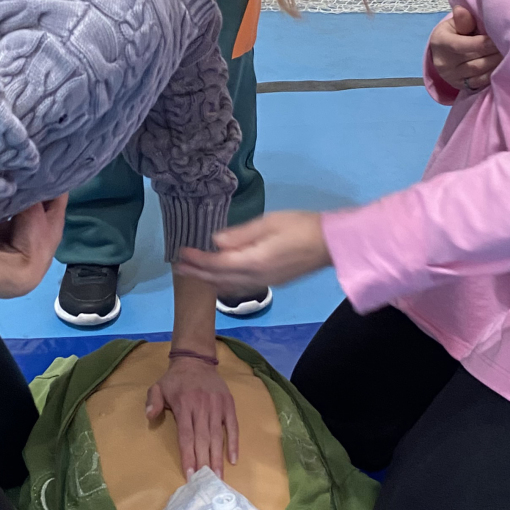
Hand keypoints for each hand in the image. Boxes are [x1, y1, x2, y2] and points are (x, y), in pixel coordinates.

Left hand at [147, 357, 239, 476]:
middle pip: (203, 440)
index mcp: (184, 405)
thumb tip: (149, 415)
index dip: (188, 455)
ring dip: (218, 458)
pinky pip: (232, 426)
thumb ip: (153, 401)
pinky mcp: (228, 404)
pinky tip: (233, 459)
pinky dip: (234, 442)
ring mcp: (217, 406)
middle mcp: (202, 407)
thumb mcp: (158, 386)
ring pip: (218, 436)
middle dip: (204, 463)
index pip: (186, 436)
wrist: (196, 360)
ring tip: (219, 478)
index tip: (189, 474)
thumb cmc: (175, 380)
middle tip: (206, 483)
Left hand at [176, 212, 329, 294]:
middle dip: (198, 274)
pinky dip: (224, 283)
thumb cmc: (302, 227)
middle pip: (220, 280)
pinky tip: (219, 278)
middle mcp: (256, 277)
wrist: (331, 244)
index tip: (181, 253)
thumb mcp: (270, 222)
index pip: (218, 265)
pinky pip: (240, 286)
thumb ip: (241, 234)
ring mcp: (265, 283)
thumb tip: (216, 241)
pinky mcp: (272, 282)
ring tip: (193, 272)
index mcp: (255, 261)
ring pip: (229, 286)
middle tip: (178, 267)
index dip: (198, 261)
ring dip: (209, 280)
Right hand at [429, 5, 500, 91]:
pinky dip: (493, 75)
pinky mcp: (460, 86)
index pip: (463, 45)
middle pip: (474, 60)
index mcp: (441, 43)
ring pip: (479, 72)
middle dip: (495, 53)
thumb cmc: (453, 32)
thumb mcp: (454, 23)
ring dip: (497, 64)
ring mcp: (452, 77)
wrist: (441, 53)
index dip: (484, 43)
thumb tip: (462, 10)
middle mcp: (444, 63)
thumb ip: (462, 20)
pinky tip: (504, 68)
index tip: (501, 38)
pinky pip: (480, 82)